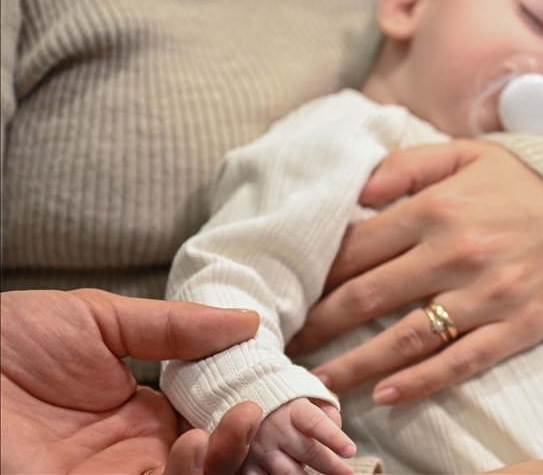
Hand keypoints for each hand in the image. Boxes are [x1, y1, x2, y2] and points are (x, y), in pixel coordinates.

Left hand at [1, 289, 262, 473]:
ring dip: (229, 458)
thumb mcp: (98, 320)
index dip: (248, 402)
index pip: (214, 415)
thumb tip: (249, 322)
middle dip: (251, 439)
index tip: (278, 382)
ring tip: (241, 418)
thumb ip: (174, 327)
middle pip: (214, 456)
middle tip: (273, 409)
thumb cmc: (5, 343)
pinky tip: (195, 441)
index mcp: (142, 413)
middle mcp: (137, 455)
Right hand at [243, 397, 355, 474]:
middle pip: (307, 452)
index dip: (334, 438)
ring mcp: (260, 448)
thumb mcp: (310, 396)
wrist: (246, 400)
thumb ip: (327, 411)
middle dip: (331, 466)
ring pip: (287, 473)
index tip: (350, 451)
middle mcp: (276, 429)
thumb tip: (338, 430)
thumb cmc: (289, 401)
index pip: (316, 424)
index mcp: (294, 409)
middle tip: (348, 473)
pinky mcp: (248, 464)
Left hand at [287, 139, 542, 403]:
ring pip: (405, 338)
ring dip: (354, 364)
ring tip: (316, 382)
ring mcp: (489, 296)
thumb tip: (352, 190)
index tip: (286, 294)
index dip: (314, 275)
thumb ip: (405, 166)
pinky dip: (419, 382)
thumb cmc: (520, 185)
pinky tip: (383, 395)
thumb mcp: (464, 156)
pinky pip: (460, 362)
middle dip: (319, 324)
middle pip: (368, 296)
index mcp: (438, 209)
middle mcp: (458, 253)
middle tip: (283, 344)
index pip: (356, 247)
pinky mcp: (516, 329)